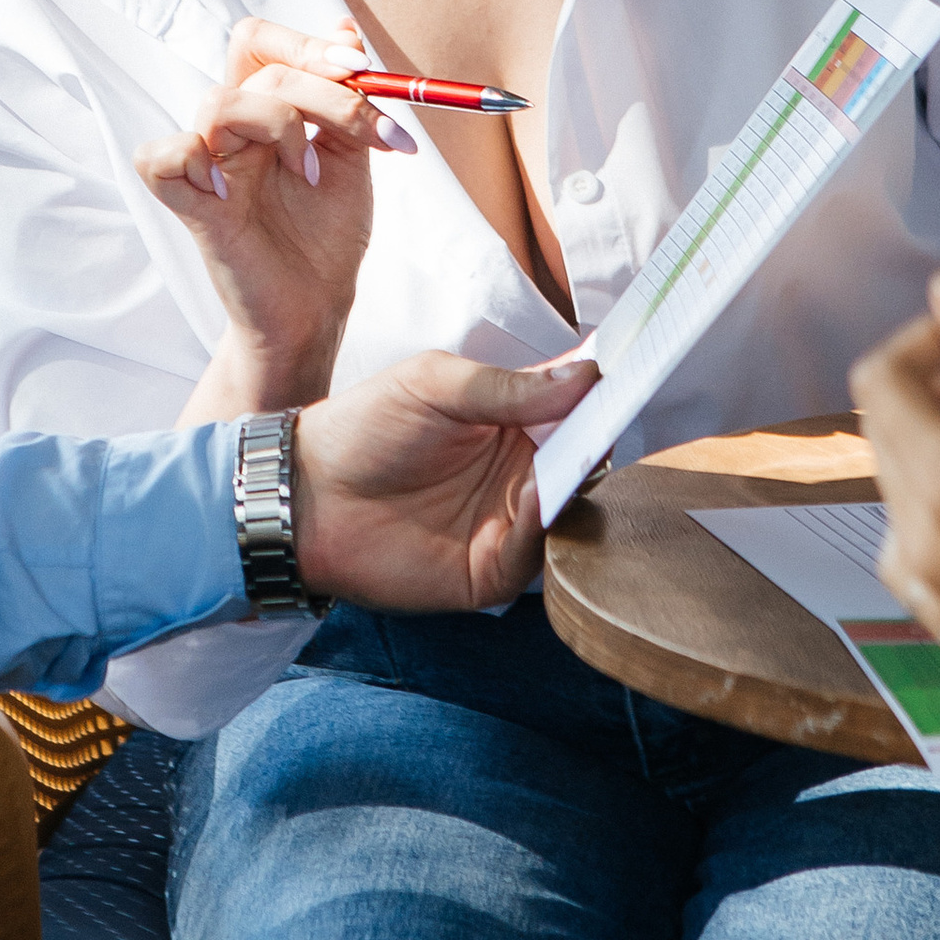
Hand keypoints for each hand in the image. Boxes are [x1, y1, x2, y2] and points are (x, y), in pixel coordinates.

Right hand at [136, 16, 411, 403]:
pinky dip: (199, 162)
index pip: (260, 40)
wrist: (317, 309)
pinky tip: (238, 195)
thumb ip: (346, 97)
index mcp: (263, 110)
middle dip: (325, 90)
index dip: (307, 43)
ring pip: (220, 103)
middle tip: (367, 133)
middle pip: (259, 63)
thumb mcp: (350, 157)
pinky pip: (165, 157)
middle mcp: (230, 131)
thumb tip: (344, 28)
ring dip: (281, 127)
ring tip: (308, 173)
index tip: (362, 69)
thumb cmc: (325, 236)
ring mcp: (208, 167)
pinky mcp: (190, 207)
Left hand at [293, 350, 597, 613]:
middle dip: (601, 437)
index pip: (574, 406)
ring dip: (575, 481)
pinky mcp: (491, 569)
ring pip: (568, 507)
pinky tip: (534, 494)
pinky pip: (533, 554)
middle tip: (616, 414)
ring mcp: (508, 521)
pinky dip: (541, 526)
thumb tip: (586, 374)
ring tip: (574, 454)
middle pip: (583, 458)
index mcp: (511, 419)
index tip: (633, 370)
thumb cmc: (363, 428)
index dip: (603, 391)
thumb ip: (509, 386)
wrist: (306, 495)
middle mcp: (519, 470)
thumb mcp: (435, 384)